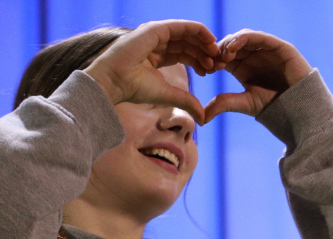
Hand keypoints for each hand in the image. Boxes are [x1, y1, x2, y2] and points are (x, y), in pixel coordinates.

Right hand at [83, 21, 221, 123]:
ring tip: (216, 54)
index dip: (200, 61)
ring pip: (187, 34)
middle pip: (188, 43)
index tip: (212, 71)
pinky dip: (198, 31)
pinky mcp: (156, 29)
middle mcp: (157, 42)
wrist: (114, 81)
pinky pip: (182, 26)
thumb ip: (187, 102)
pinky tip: (210, 40)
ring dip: (204, 43)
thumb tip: (204, 118)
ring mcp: (156, 33)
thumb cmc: (134, 89)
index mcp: (158, 55)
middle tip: (219, 63)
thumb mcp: (168, 94)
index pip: (184, 54)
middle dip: (204, 52)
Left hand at [204, 30, 312, 119]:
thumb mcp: (244, 103)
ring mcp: (266, 50)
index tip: (206, 69)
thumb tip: (201, 118)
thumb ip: (224, 104)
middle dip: (220, 50)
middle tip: (213, 61)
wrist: (299, 109)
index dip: (213, 59)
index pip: (224, 55)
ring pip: (244, 38)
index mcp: (243, 67)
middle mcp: (253, 56)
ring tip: (224, 55)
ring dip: (231, 43)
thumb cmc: (274, 107)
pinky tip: (234, 47)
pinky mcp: (278, 46)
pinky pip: (259, 37)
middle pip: (232, 44)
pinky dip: (245, 38)